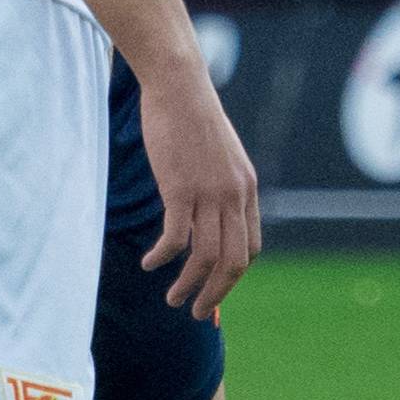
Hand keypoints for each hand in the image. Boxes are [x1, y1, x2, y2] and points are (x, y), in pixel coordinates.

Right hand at [138, 56, 260, 321]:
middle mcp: (234, 195)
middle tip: (198, 312)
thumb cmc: (193, 119)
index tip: (215, 289)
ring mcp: (209, 193)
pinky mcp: (180, 189)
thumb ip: (220, 187)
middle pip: (233, 262)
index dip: (233, 276)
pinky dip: (162, 258)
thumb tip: (209, 213)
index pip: (250, 247)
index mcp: (247, 190)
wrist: (180, 86)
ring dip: (188, 285)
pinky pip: (175, 238)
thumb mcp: (219, 156)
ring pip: (205, 257)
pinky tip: (149, 264)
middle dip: (216, 294)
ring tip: (173, 299)